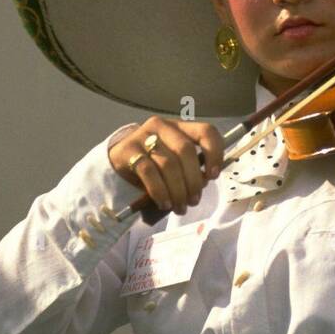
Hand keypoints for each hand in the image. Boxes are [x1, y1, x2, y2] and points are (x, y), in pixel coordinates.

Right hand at [109, 118, 224, 215]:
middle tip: (194, 201)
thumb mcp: (175, 159)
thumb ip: (191, 167)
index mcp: (181, 127)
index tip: (214, 175)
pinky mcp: (129, 150)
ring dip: (177, 190)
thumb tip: (203, 182)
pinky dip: (160, 191)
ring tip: (180, 207)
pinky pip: (149, 172)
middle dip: (193, 180)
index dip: (214, 153)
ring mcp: (144, 136)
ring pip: (168, 164)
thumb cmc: (155, 161)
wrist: (120, 158)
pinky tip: (164, 203)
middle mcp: (164, 126)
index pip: (205, 131)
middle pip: (186, 151)